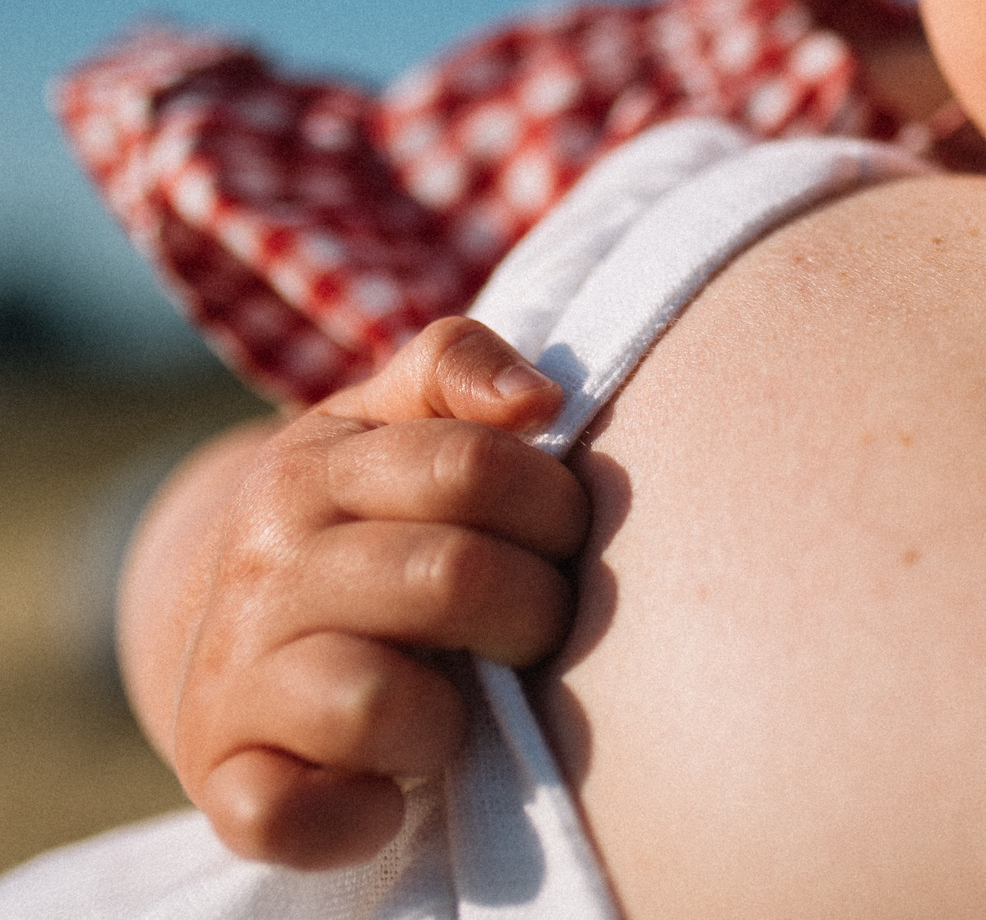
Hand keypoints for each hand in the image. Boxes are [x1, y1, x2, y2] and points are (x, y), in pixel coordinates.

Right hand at [169, 319, 589, 868]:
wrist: (223, 631)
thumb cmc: (355, 520)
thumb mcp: (389, 421)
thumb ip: (455, 369)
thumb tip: (535, 398)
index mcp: (312, 472)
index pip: (473, 466)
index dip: (554, 505)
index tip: (564, 537)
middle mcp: (264, 571)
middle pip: (454, 578)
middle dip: (535, 609)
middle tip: (538, 626)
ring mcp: (236, 680)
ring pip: (375, 701)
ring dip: (454, 715)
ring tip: (463, 703)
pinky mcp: (227, 782)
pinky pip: (285, 815)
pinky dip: (353, 815)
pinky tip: (390, 792)